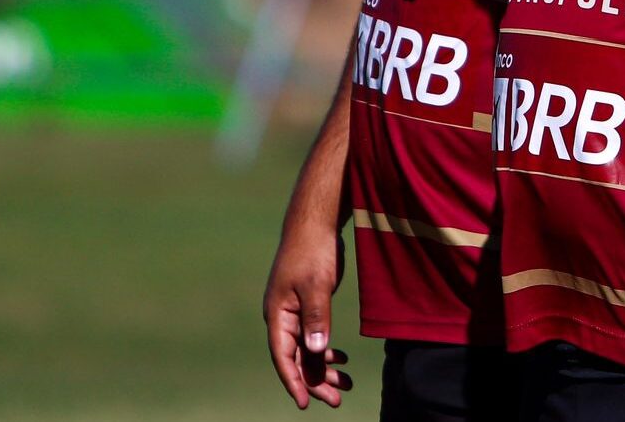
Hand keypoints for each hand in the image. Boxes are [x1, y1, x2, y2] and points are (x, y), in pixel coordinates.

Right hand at [264, 228, 351, 407]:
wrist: (315, 222)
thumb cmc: (313, 250)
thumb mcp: (316, 284)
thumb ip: (316, 318)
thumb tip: (317, 350)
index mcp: (278, 314)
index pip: (284, 357)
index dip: (294, 381)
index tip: (305, 403)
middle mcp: (282, 317)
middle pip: (297, 358)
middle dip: (315, 380)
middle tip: (336, 400)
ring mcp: (294, 311)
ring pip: (307, 348)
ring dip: (324, 367)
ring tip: (346, 385)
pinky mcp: (307, 304)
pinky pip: (314, 335)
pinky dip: (326, 349)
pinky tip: (342, 358)